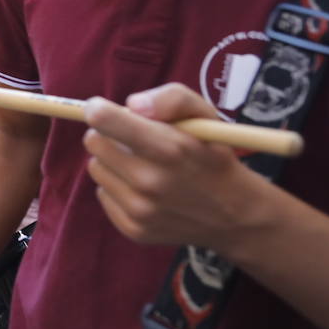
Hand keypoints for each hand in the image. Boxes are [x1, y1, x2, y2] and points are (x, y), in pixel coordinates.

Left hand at [84, 84, 260, 251]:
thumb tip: (133, 105)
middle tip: (131, 139)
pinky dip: (117, 187)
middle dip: (107, 135)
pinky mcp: (134, 229)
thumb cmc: (212, 155)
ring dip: (112, 161)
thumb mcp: (204, 115)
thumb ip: (171, 99)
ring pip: (96, 168)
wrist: (235, 215)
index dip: (97, 110)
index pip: (104, 122)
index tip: (101, 109)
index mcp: (169, 149)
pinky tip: (144, 189)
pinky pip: (103, 194)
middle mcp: (151, 182)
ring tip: (142, 164)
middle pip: (93, 142)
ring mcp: (141, 210)